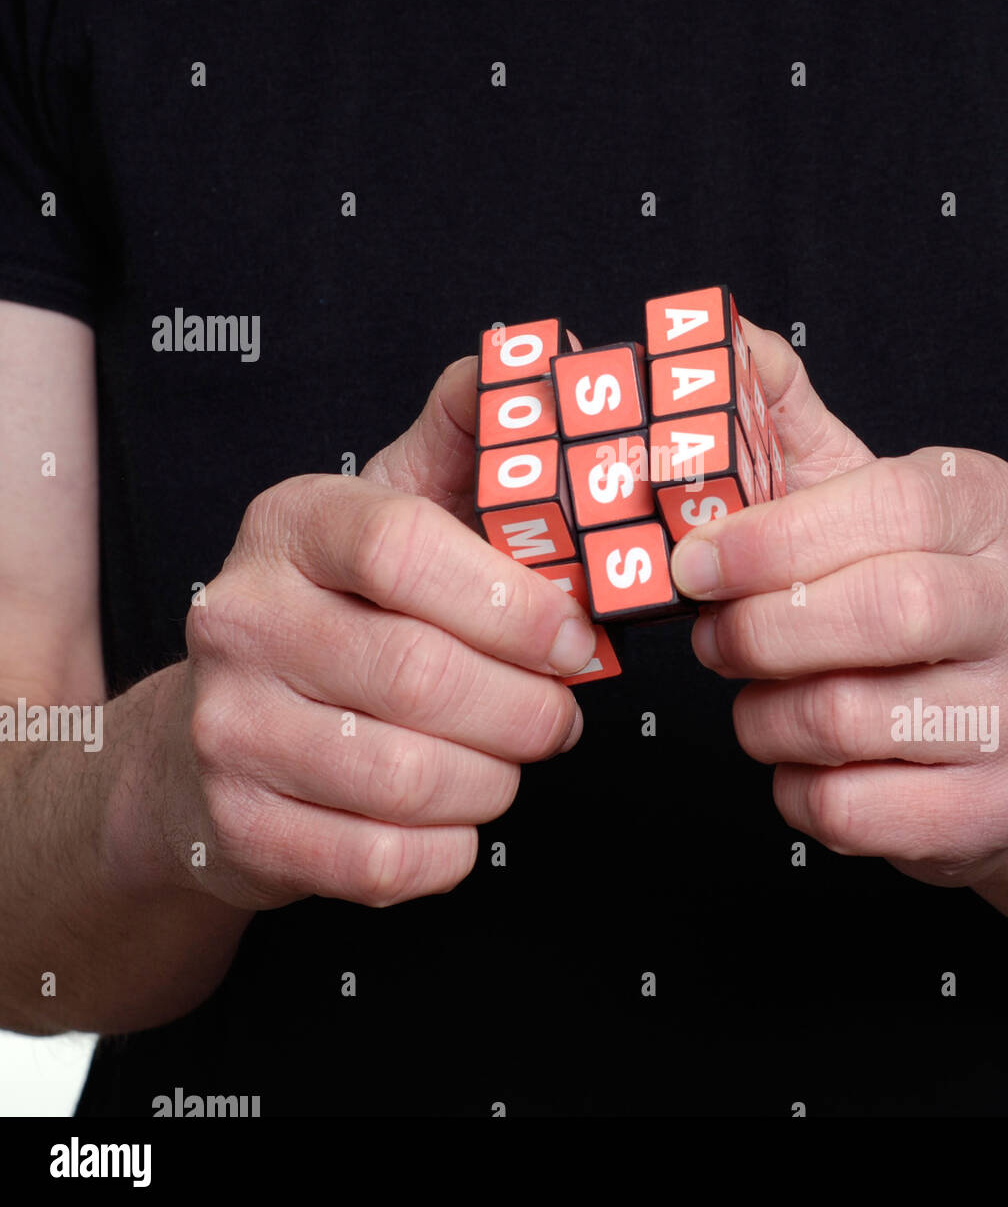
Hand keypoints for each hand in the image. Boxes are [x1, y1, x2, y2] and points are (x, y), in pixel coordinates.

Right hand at [170, 356, 595, 909]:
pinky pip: (377, 863)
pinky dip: (447, 851)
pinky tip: (457, 818)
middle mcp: (241, 618)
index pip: (404, 549)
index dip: (513, 603)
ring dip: (494, 779)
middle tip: (560, 713)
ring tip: (510, 759)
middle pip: (421, 676)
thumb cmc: (338, 609)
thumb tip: (543, 363)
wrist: (211, 732)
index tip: (578, 637)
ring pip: (406, 777)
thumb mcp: (390, 507)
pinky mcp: (237, 826)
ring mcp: (228, 727)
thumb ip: (464, 441)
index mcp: (293, 524)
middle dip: (527, 708)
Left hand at [669, 324, 1007, 886]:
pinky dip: (795, 790)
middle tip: (711, 638)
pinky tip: (802, 761)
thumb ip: (786, 418)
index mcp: (990, 509)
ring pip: (852, 720)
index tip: (692, 561)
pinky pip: (854, 810)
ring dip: (764, 716)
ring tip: (756, 697)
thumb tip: (720, 334)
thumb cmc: (904, 596)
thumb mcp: (855, 495)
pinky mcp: (999, 807)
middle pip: (887, 612)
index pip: (888, 509)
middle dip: (762, 630)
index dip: (772, 539)